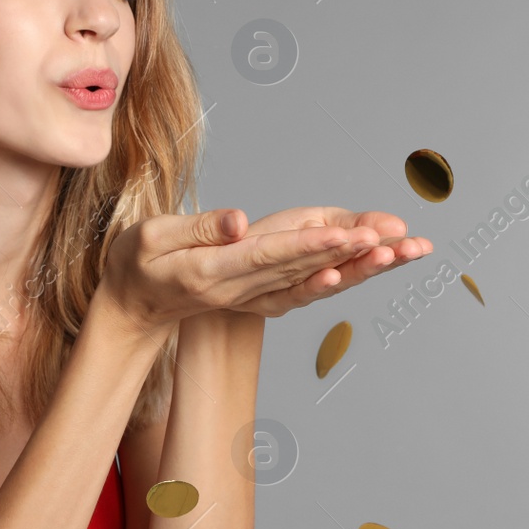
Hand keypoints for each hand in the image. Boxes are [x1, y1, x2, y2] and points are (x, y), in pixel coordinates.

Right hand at [97, 207, 429, 331]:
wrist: (132, 307)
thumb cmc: (135, 265)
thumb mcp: (150, 239)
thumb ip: (197, 228)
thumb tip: (238, 221)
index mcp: (213, 273)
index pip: (269, 256)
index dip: (309, 246)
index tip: (344, 235)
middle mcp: (240, 289)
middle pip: (302, 268)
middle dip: (349, 252)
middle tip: (390, 237)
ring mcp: (251, 296)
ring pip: (311, 279)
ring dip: (355, 267)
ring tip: (396, 251)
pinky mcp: (258, 294)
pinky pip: (303, 287)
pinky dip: (334, 279)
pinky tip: (363, 268)